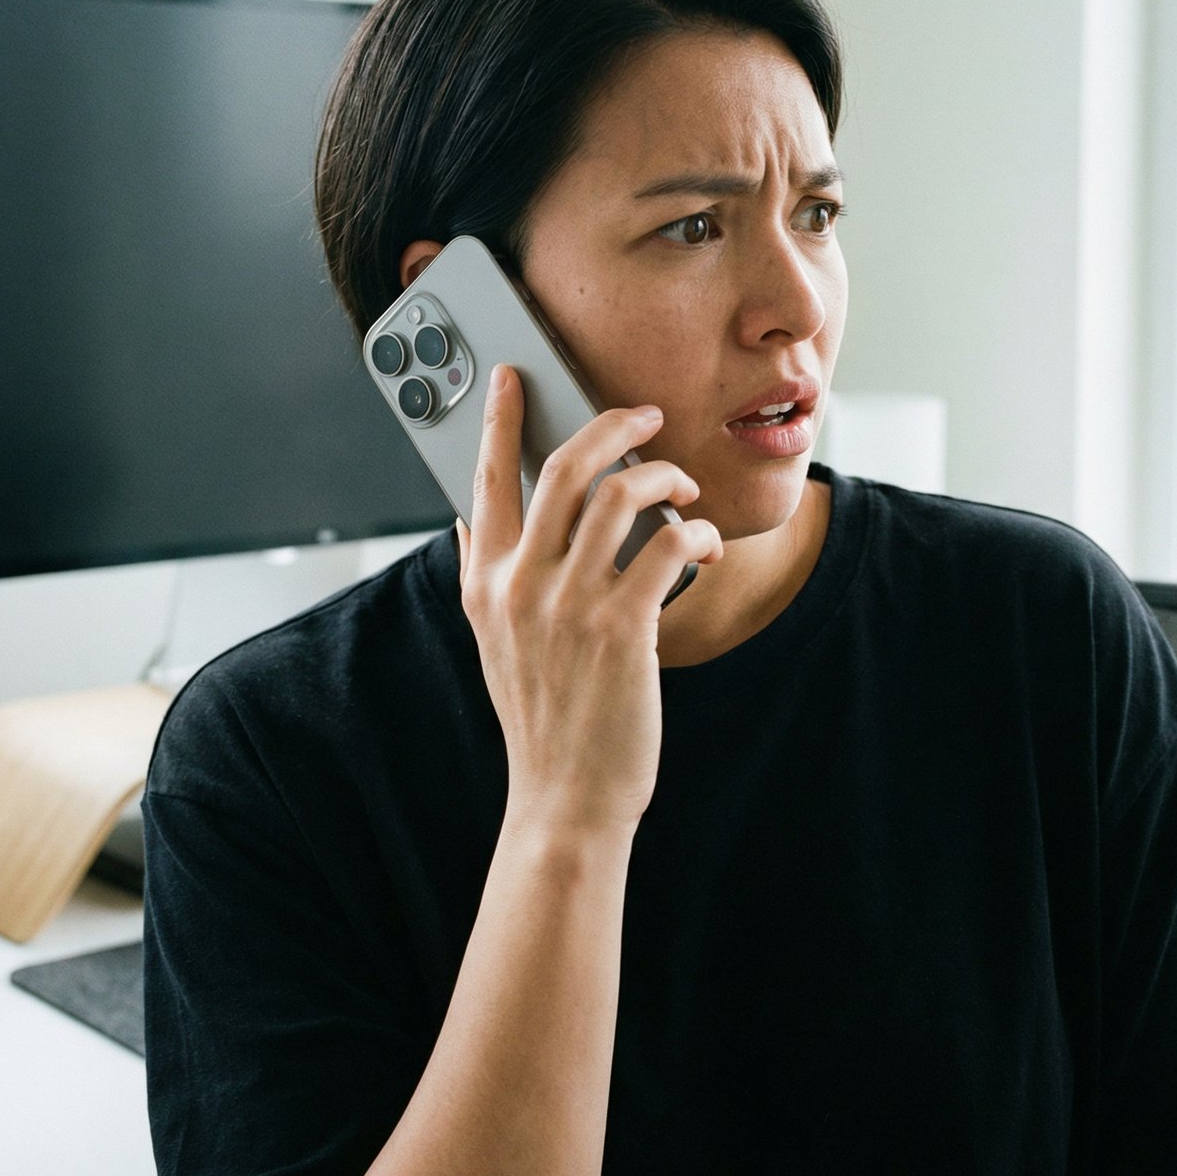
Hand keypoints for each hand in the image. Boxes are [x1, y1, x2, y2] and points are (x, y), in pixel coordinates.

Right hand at [455, 364, 722, 837]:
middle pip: (562, 468)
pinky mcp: (624, 628)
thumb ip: (482, 576)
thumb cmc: (541, 716)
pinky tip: (705, 545)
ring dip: (663, 478)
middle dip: (610, 424)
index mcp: (486, 582)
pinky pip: (667, 546)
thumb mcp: (493, 642)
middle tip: (644, 415)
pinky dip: (695, 532)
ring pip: (619, 496)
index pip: (484, 480)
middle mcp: (521, 585)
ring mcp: (570, 606)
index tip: (511, 376)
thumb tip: (471, 519)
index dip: (497, 420)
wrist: (565, 798)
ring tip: (683, 488)